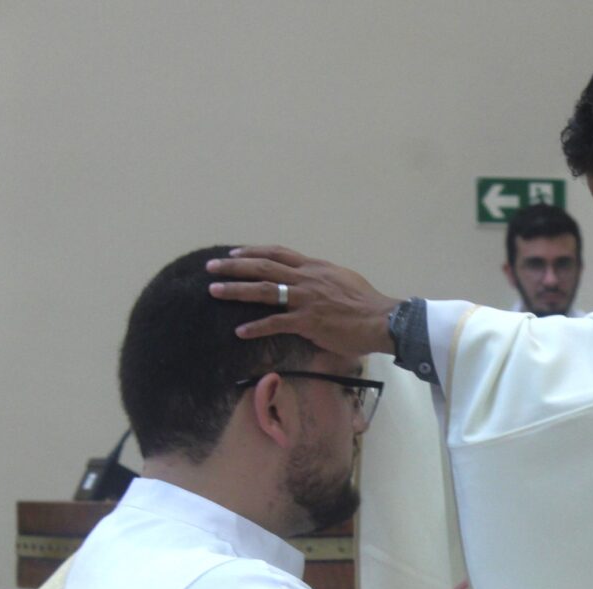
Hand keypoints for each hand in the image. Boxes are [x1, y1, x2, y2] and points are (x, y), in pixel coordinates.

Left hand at [207, 245, 400, 355]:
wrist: (381, 319)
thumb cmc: (366, 304)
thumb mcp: (343, 280)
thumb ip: (322, 279)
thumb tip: (312, 283)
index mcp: (314, 267)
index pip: (277, 253)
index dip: (253, 252)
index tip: (234, 253)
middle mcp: (306, 278)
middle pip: (263, 266)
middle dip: (234, 266)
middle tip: (211, 268)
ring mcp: (305, 299)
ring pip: (264, 290)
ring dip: (236, 290)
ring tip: (214, 292)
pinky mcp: (307, 321)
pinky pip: (276, 322)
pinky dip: (256, 327)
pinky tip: (240, 331)